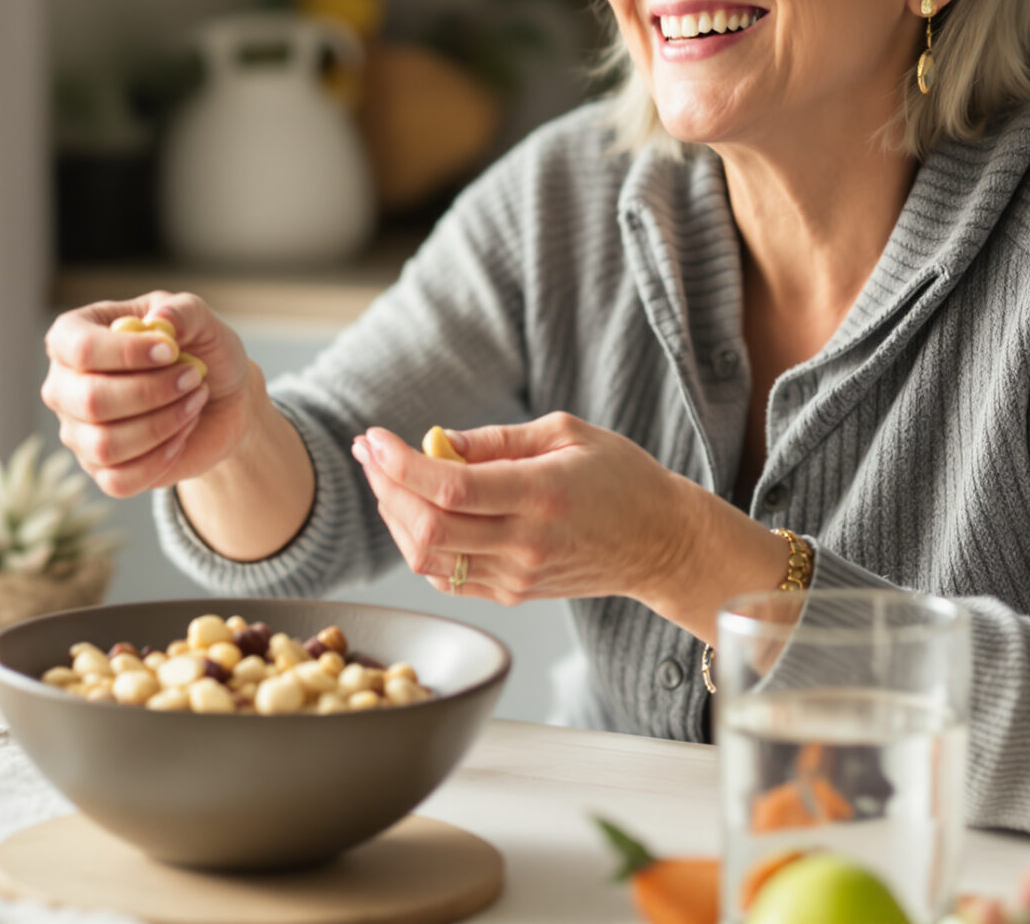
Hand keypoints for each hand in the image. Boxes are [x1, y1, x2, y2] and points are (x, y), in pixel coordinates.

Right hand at [41, 292, 258, 498]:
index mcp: (73, 336)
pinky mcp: (100, 470)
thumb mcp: (201, 321)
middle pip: (90, 400)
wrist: (221, 401)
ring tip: (193, 401)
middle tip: (193, 376)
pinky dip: (161, 458)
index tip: (171, 350)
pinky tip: (181, 434)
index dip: (125, 352)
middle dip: (152, 391)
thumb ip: (183, 311)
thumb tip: (160, 319)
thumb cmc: (200, 351)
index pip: (79, 347)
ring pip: (106, 444)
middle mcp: (64, 385)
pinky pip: (119, 479)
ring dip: (163, 423)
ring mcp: (77, 431)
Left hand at [350, 415, 784, 632]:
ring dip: (394, 517)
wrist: (661, 544)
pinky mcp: (513, 595)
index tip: (372, 438)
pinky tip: (415, 513)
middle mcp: (526, 542)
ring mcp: (518, 577)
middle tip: (368, 453)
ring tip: (385, 478)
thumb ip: (496, 440)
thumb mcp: (566, 434)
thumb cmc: (619, 478)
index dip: (400, 464)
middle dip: (384, 488)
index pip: (451, 488)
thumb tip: (436, 441)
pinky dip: (418, 545)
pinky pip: (446, 577)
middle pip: (428, 529)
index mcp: (541, 494)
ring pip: (428, 559)